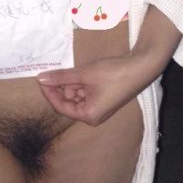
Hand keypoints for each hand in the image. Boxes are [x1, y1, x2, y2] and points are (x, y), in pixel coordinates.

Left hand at [36, 51, 165, 125]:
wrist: (141, 66)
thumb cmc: (114, 73)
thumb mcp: (84, 74)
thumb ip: (61, 77)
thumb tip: (41, 78)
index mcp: (88, 115)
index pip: (61, 106)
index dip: (49, 92)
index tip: (42, 78)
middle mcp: (92, 116)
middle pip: (68, 102)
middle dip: (62, 86)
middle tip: (56, 71)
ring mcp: (99, 108)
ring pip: (76, 96)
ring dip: (73, 83)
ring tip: (76, 70)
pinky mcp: (103, 99)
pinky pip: (86, 93)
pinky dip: (81, 83)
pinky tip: (82, 72)